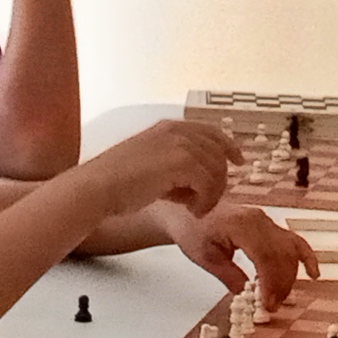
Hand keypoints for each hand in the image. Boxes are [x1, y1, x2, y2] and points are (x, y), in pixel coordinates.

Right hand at [64, 119, 239, 223]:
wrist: (98, 187)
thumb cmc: (117, 184)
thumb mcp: (151, 166)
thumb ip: (175, 167)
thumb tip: (197, 183)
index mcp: (169, 127)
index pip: (211, 131)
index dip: (228, 146)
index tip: (238, 161)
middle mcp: (177, 130)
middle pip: (218, 152)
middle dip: (219, 179)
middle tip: (206, 201)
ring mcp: (180, 144)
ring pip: (216, 169)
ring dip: (210, 194)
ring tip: (193, 208)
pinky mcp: (182, 161)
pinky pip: (209, 183)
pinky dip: (205, 201)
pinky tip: (191, 210)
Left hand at [156, 201, 318, 305]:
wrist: (188, 210)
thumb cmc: (193, 230)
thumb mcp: (206, 257)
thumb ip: (229, 275)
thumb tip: (248, 295)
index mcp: (242, 225)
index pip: (266, 256)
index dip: (271, 282)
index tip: (268, 303)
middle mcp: (259, 220)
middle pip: (282, 255)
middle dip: (281, 284)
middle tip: (272, 306)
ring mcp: (266, 221)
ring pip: (290, 251)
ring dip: (289, 277)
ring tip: (279, 298)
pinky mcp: (269, 226)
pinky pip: (293, 241)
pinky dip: (305, 257)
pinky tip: (313, 274)